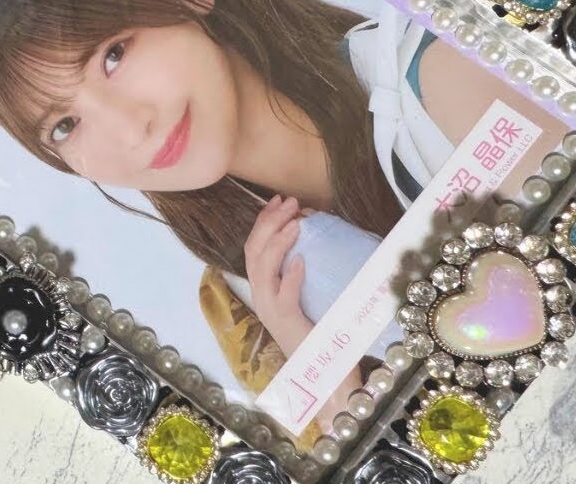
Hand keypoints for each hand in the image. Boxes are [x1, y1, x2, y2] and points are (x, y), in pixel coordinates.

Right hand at [243, 196, 308, 354]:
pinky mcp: (286, 323)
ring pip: (262, 269)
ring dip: (278, 242)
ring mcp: (270, 310)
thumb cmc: (320, 332)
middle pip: (253, 252)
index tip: (278, 200)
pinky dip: (290, 275)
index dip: (263, 221)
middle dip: (269, 222)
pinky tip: (301, 260)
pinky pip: (283, 295)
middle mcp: (260, 297)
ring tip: (295, 222)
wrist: (322, 373)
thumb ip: (303, 272)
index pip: (253, 247)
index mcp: (263, 289)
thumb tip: (314, 241)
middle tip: (289, 203)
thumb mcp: (307, 295)